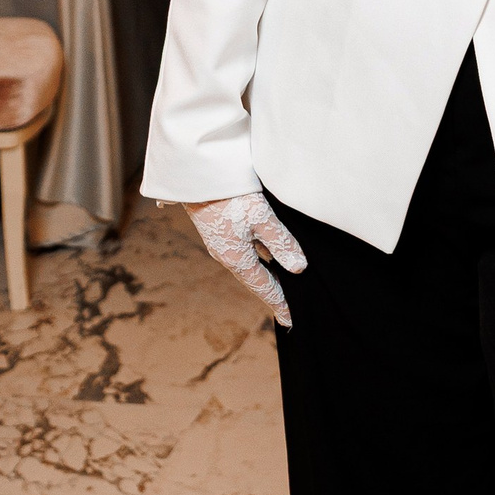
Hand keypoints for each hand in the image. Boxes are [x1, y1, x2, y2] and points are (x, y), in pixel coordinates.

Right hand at [185, 190, 306, 326]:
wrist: (195, 174)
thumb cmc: (230, 195)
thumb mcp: (261, 217)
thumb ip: (281, 242)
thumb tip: (298, 268)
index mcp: (236, 258)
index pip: (264, 287)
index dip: (279, 303)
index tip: (291, 319)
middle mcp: (227, 255)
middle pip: (255, 279)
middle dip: (272, 292)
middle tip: (288, 307)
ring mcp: (221, 243)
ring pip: (249, 264)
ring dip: (266, 275)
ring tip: (282, 283)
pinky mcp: (220, 229)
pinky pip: (244, 250)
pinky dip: (259, 257)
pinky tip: (269, 254)